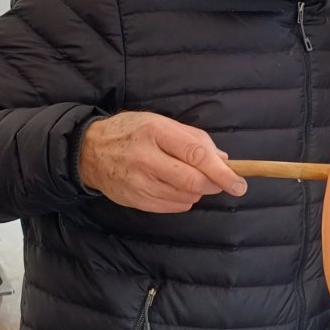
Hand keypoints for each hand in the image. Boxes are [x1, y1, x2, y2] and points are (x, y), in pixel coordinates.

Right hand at [79, 112, 246, 212]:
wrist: (90, 151)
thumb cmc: (132, 132)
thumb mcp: (161, 122)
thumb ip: (195, 139)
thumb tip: (224, 159)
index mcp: (156, 132)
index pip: (196, 154)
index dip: (221, 172)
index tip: (239, 183)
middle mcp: (146, 158)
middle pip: (193, 181)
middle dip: (214, 184)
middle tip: (220, 182)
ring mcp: (138, 182)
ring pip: (185, 196)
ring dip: (198, 191)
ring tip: (190, 178)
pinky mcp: (135, 200)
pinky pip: (172, 207)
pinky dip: (183, 200)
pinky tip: (175, 187)